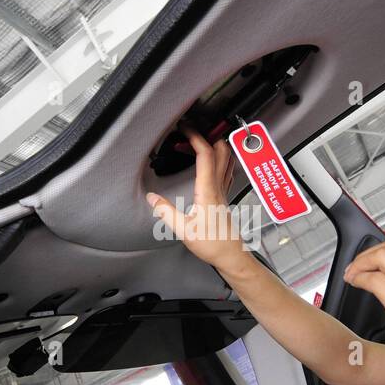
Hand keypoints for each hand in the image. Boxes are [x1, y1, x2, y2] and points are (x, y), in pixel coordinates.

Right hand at [145, 123, 246, 269]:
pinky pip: (226, 170)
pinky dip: (218, 159)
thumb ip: (166, 212)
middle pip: (221, 150)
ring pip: (226, 158)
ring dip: (215, 145)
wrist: (231, 255)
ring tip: (198, 142)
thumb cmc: (212, 245)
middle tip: (190, 132)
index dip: (196, 138)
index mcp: (208, 191)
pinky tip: (210, 163)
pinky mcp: (225, 196)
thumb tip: (153, 198)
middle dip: (207, 135)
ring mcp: (224, 190)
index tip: (185, 129)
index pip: (205, 155)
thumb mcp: (183, 230)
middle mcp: (219, 187)